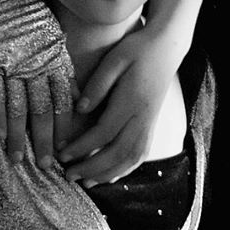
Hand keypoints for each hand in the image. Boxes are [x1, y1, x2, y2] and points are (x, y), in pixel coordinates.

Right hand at [0, 0, 74, 164]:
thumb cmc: (31, 11)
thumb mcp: (55, 36)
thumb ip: (61, 67)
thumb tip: (75, 95)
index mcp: (54, 58)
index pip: (63, 100)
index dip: (64, 127)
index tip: (66, 149)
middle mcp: (35, 65)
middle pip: (42, 110)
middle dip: (45, 141)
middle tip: (48, 166)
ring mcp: (10, 64)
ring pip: (18, 108)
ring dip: (19, 137)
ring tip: (21, 160)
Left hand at [57, 32, 187, 183]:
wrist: (167, 47)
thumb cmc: (138, 49)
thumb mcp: (115, 59)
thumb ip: (98, 85)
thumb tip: (81, 110)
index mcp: (132, 101)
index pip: (104, 132)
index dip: (82, 147)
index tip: (62, 154)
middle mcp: (143, 116)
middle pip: (118, 151)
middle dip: (92, 167)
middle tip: (69, 175)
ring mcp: (150, 122)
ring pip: (132, 157)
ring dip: (109, 173)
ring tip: (87, 182)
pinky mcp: (152, 123)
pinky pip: (141, 154)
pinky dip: (125, 168)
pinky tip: (110, 174)